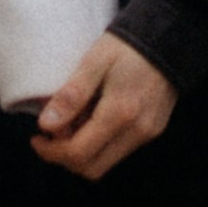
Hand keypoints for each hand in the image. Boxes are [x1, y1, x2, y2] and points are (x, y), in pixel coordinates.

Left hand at [31, 35, 176, 179]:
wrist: (170, 38)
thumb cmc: (128, 46)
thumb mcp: (94, 61)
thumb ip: (71, 95)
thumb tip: (47, 125)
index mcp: (120, 113)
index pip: (78, 153)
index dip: (51, 152)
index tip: (37, 137)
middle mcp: (136, 131)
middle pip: (92, 168)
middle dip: (65, 156)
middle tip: (53, 132)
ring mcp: (147, 133)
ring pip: (106, 162)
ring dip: (83, 151)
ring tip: (74, 121)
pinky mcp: (152, 130)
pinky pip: (119, 150)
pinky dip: (100, 143)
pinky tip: (94, 118)